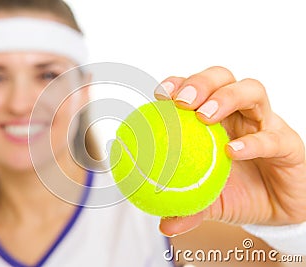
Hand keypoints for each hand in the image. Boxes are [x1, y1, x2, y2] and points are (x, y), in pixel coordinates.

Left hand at [156, 66, 305, 236]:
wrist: (277, 212)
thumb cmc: (238, 194)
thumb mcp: (208, 201)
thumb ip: (188, 208)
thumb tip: (163, 224)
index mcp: (214, 119)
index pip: (195, 90)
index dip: (177, 84)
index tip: (159, 94)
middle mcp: (238, 114)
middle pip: (222, 78)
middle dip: (200, 82)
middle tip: (181, 101)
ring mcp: (264, 124)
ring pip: (251, 91)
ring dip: (226, 97)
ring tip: (204, 115)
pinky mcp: (288, 143)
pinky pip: (273, 137)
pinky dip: (253, 142)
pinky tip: (233, 151)